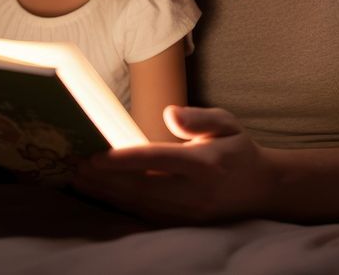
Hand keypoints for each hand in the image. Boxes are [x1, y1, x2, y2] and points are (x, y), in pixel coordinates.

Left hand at [72, 105, 271, 222]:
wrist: (263, 190)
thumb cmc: (238, 150)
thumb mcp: (227, 123)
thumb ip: (199, 118)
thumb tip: (169, 113)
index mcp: (205, 164)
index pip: (157, 160)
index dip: (124, 160)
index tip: (95, 156)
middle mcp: (195, 192)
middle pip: (141, 188)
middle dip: (105, 180)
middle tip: (75, 167)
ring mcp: (188, 213)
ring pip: (140, 206)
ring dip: (107, 195)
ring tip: (78, 181)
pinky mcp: (184, 224)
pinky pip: (146, 217)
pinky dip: (120, 207)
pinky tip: (100, 196)